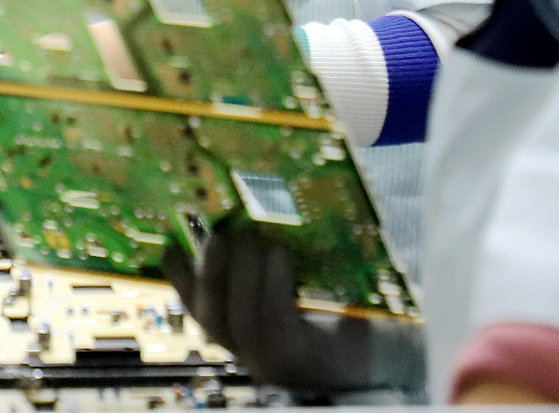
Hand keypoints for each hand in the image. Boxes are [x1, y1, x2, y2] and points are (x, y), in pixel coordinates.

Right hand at [161, 228, 374, 393]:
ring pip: (236, 320)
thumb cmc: (340, 300)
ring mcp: (269, 358)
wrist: (385, 340)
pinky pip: (273, 323)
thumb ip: (266, 247)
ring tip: (251, 239)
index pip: (193, 300)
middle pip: (207, 314)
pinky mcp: (297, 360)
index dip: (178, 271)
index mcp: (236, 320)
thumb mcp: (296, 270)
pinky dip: (272, 286)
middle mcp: (244, 345)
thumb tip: (248, 197)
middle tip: (218, 233)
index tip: (173, 236)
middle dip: (207, 271)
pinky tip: (280, 257)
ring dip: (240, 275)